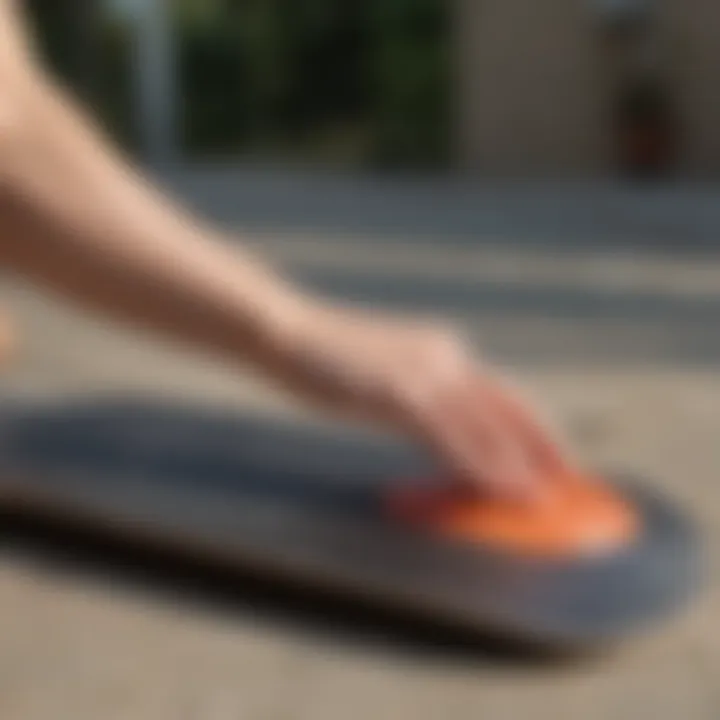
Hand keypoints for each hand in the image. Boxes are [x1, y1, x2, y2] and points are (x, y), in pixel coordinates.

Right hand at [262, 301, 567, 497]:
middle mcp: (444, 356)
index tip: (552, 452)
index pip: (500, 391)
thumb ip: (417, 394)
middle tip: (570, 477)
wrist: (289, 333)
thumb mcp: (385, 372)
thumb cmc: (326, 357)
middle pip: (509, 403)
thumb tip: (434, 425)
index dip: (532, 425)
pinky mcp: (400, 394)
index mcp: (442, 350)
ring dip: (518, 464)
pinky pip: (451, 438)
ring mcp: (423, 374)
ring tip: (543, 496)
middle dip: (544, 443)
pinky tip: (498, 488)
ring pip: (486, 425)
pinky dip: (480, 466)